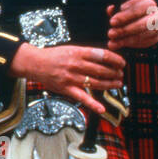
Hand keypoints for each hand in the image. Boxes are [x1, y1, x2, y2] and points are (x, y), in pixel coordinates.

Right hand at [8, 42, 125, 115]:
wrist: (35, 63)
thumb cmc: (54, 56)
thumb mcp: (71, 49)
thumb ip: (87, 54)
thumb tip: (105, 58)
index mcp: (78, 52)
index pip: (102, 55)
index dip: (115, 60)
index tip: (122, 63)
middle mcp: (76, 65)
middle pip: (102, 70)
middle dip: (115, 72)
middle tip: (121, 74)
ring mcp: (71, 78)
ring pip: (96, 83)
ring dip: (110, 84)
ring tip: (118, 84)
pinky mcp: (66, 89)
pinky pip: (82, 98)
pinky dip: (92, 104)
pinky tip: (102, 109)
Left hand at [106, 0, 157, 50]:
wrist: (138, 23)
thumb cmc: (128, 15)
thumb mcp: (122, 10)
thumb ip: (116, 10)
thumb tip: (110, 9)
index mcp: (148, 4)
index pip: (137, 9)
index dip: (124, 16)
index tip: (112, 22)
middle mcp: (156, 15)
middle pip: (142, 24)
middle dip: (125, 30)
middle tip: (111, 34)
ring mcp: (157, 27)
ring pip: (143, 35)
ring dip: (126, 39)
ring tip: (113, 42)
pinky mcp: (155, 38)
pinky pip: (145, 42)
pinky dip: (131, 44)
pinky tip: (120, 45)